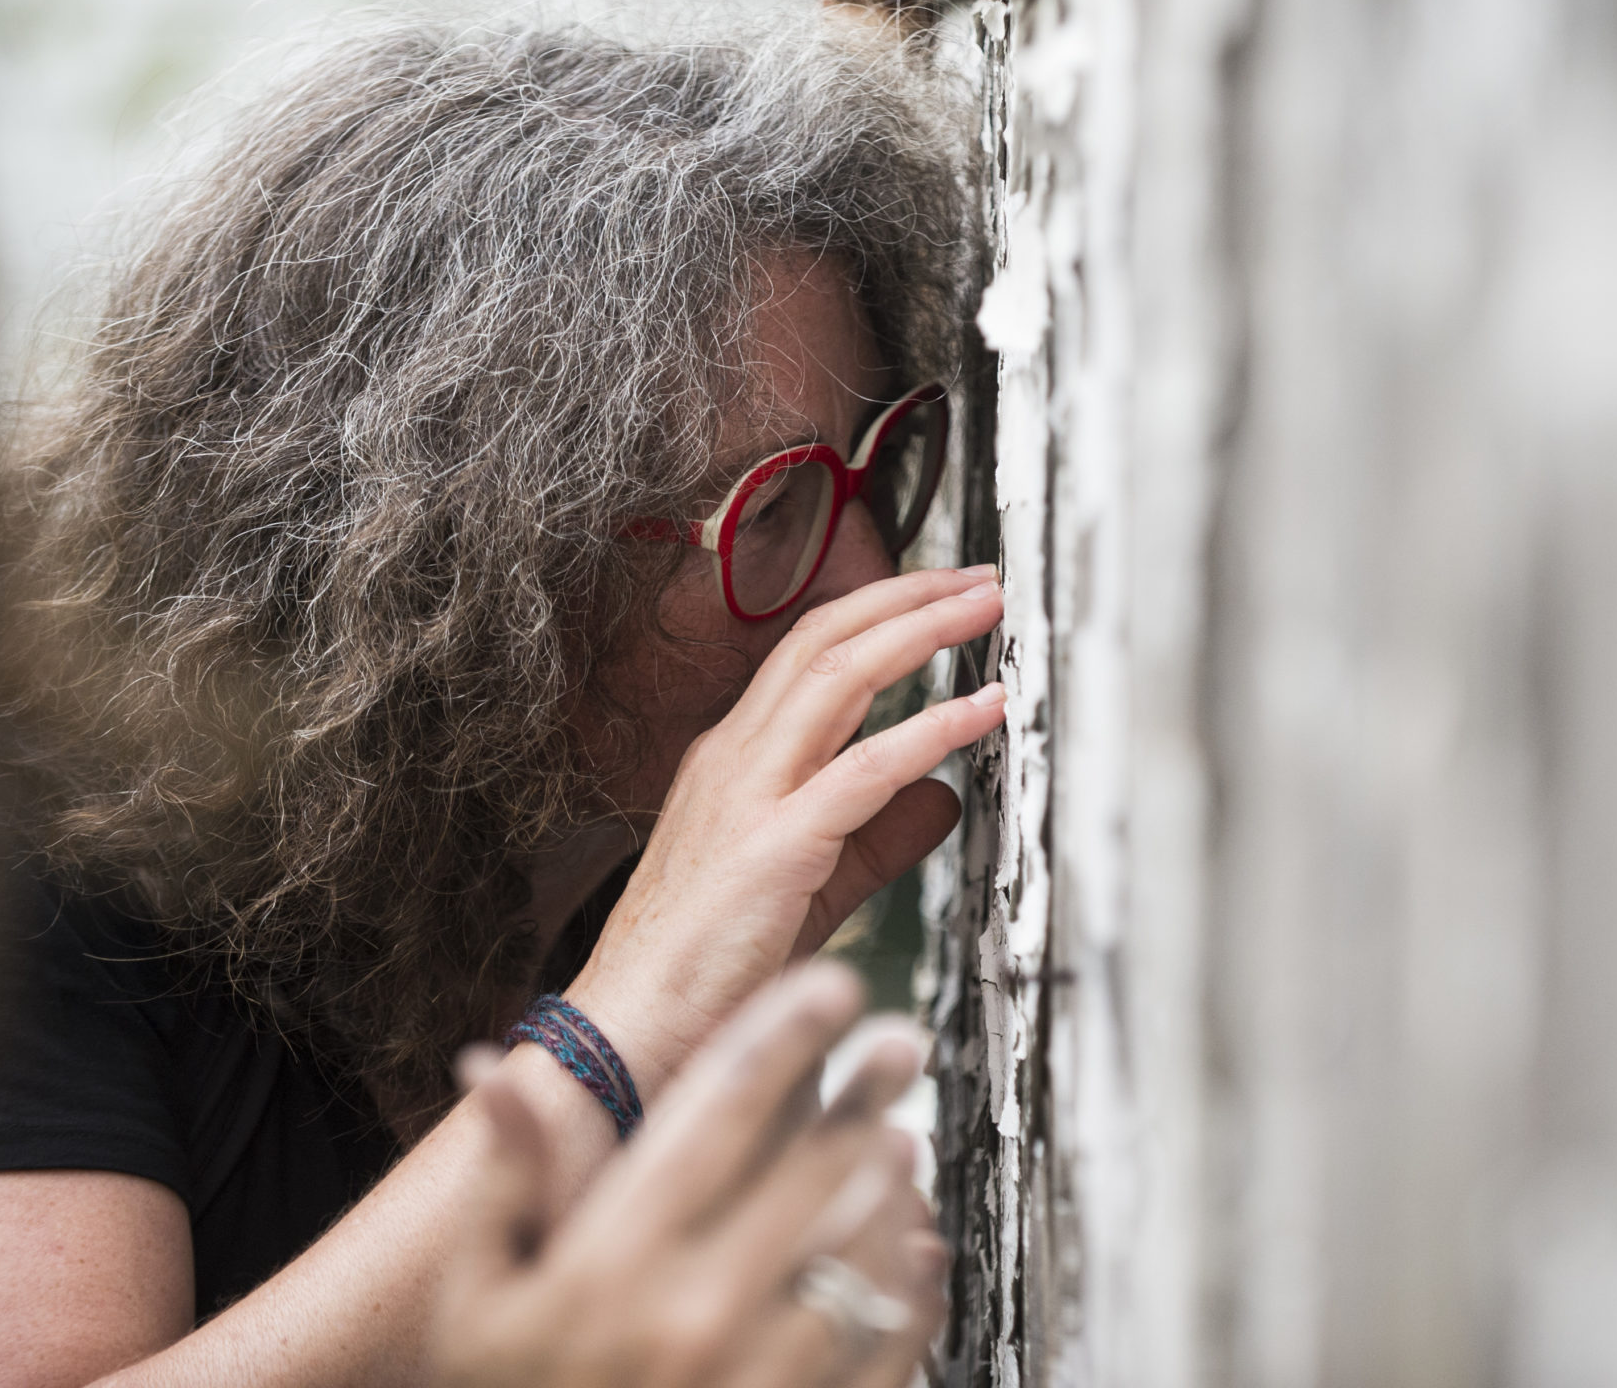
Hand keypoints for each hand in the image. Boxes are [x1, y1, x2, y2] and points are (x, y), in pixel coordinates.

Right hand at [435, 965, 944, 1387]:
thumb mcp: (474, 1307)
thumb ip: (504, 1185)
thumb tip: (497, 1071)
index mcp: (613, 1261)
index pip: (720, 1107)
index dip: (785, 1032)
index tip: (829, 986)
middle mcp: (697, 1308)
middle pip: (815, 1159)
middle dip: (867, 1087)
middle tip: (899, 1044)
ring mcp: (766, 1374)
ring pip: (867, 1238)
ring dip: (894, 1177)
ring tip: (899, 1141)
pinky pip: (896, 1330)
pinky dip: (915, 1275)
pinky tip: (913, 1242)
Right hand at [568, 565, 1004, 1090]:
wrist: (630, 1038)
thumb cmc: (706, 972)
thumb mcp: (813, 886)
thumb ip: (877, 838)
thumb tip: (943, 798)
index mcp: (735, 761)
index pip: (810, 655)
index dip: (881, 614)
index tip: (948, 597)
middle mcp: (734, 759)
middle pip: (825, 641)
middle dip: (908, 597)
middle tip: (983, 578)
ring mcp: (747, 796)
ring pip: (838, 677)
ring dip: (920, 632)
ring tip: (986, 608)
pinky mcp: (771, 848)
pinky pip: (860, 770)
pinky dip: (927, 730)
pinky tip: (979, 711)